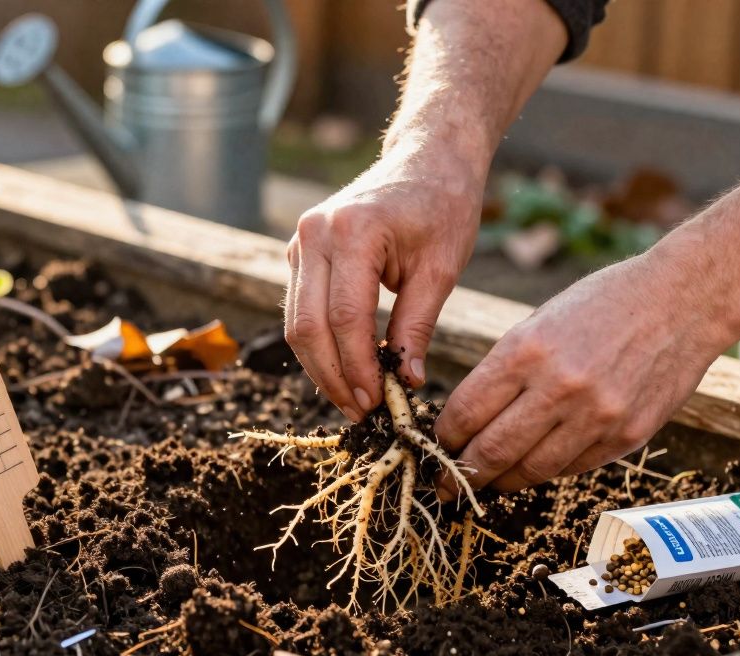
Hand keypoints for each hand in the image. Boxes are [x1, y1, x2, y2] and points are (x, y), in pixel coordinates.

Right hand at [285, 140, 487, 420]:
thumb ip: (418, 326)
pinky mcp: (300, 251)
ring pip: (296, 322)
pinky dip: (319, 344)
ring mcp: (301, 241)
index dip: (357, 368)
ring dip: (321, 367)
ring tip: (352, 399)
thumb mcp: (441, 269)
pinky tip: (344, 370)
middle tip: (362, 413)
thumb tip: (405, 382)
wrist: (427, 158)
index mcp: (353, 231)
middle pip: (309, 326)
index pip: (345, 318)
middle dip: (333, 377)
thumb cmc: (443, 206)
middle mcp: (315, 233)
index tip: (377, 403)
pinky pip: (300, 308)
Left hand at [434, 247, 737, 495]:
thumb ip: (507, 370)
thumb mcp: (541, 321)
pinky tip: (533, 467)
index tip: (437, 445)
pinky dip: (546, 471)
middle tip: (448, 483)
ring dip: (502, 481)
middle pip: (492, 451)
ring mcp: (596, 416)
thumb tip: (469, 419)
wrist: (685, 300)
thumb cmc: (605, 303)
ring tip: (487, 483)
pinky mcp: (626, 437)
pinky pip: (572, 468)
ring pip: (531, 470)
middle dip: (462, 473)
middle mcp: (559, 387)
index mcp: (527, 349)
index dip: (444, 437)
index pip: (466, 411)